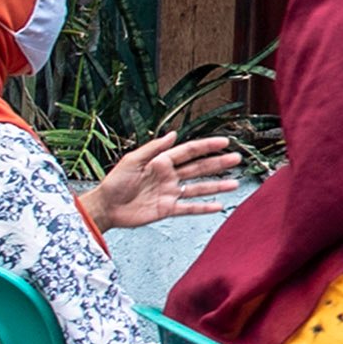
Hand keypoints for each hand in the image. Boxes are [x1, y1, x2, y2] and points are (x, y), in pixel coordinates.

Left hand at [81, 131, 242, 234]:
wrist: (106, 207)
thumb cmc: (114, 182)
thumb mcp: (132, 159)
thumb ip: (154, 147)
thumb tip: (173, 134)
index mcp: (161, 162)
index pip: (189, 151)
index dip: (207, 146)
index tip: (224, 142)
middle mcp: (169, 176)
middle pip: (199, 168)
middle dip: (218, 163)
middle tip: (236, 159)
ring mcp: (170, 193)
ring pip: (198, 188)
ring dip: (216, 186)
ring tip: (234, 183)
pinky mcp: (167, 209)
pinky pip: (189, 208)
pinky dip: (203, 207)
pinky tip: (218, 205)